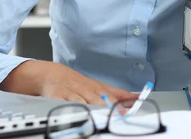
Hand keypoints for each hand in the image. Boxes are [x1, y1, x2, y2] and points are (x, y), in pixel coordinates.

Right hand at [0, 60, 137, 105]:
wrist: (53, 75)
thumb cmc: (80, 83)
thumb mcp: (101, 86)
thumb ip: (119, 94)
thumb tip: (136, 98)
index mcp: (98, 89)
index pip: (111, 98)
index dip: (119, 105)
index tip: (127, 112)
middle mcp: (86, 91)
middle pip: (99, 100)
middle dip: (108, 107)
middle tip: (117, 116)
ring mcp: (72, 93)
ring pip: (83, 101)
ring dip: (92, 108)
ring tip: (101, 116)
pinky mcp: (58, 97)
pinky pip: (64, 103)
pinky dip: (70, 107)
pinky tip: (76, 112)